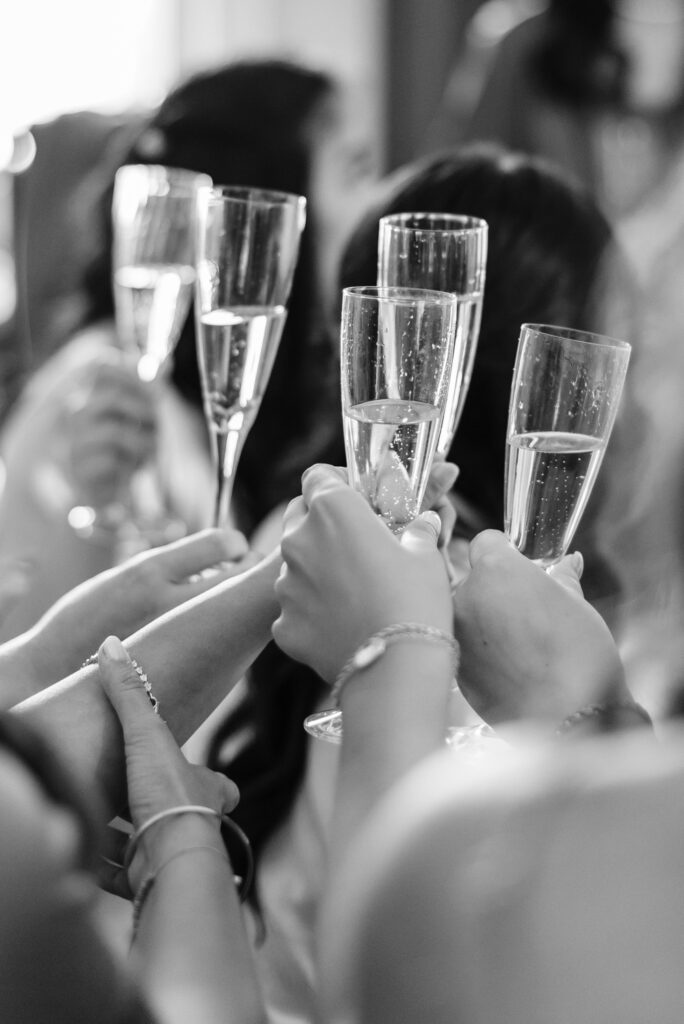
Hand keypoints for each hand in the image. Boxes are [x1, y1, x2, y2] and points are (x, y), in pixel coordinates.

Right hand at [28, 527, 258, 682]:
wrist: (55, 674)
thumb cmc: (89, 619)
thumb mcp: (125, 576)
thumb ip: (172, 566)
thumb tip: (223, 553)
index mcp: (148, 573)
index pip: (220, 542)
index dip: (235, 543)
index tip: (234, 547)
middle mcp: (167, 603)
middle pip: (241, 576)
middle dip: (249, 569)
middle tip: (243, 570)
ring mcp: (180, 639)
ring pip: (240, 611)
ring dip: (240, 602)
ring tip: (226, 601)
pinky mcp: (187, 667)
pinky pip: (227, 643)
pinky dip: (229, 632)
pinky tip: (213, 634)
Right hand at [65, 350, 155, 506]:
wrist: (104, 487)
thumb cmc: (123, 447)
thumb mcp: (140, 416)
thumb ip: (150, 390)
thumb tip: (167, 363)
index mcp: (91, 392)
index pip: (100, 365)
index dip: (131, 370)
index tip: (158, 386)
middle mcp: (77, 412)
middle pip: (114, 398)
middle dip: (147, 410)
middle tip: (158, 424)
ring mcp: (75, 439)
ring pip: (116, 431)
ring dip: (144, 441)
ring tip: (152, 448)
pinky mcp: (80, 467)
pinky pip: (111, 459)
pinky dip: (130, 464)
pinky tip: (131, 467)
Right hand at [97, 636, 239, 895]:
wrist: (170, 863)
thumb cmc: (170, 796)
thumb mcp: (147, 735)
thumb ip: (128, 693)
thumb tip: (111, 643)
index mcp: (202, 791)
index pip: (221, 787)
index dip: (218, 785)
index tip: (213, 782)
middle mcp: (193, 825)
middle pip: (183, 818)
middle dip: (162, 812)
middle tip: (138, 802)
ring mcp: (171, 855)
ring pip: (152, 847)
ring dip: (131, 840)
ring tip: (104, 828)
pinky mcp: (148, 881)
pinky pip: (127, 876)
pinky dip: (111, 870)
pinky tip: (95, 860)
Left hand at [272, 464, 452, 683]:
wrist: (395, 670)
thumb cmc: (415, 601)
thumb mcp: (425, 554)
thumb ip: (417, 529)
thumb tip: (424, 522)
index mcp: (332, 510)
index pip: (317, 476)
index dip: (337, 483)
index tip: (357, 498)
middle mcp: (298, 540)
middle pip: (300, 516)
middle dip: (323, 524)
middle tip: (357, 544)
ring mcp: (285, 584)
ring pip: (296, 564)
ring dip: (318, 569)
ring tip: (354, 591)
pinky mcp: (283, 623)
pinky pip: (295, 608)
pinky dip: (313, 612)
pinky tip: (343, 624)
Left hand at [451, 530, 625, 725]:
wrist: (565, 716)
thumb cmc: (577, 655)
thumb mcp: (576, 605)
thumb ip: (563, 578)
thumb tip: (568, 563)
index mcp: (496, 570)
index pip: (487, 543)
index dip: (504, 553)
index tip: (517, 567)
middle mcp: (466, 595)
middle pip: (472, 580)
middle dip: (493, 590)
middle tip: (524, 612)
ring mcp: (455, 633)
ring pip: (464, 614)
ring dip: (482, 622)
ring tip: (518, 645)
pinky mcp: (453, 666)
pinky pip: (463, 647)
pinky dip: (479, 651)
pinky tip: (508, 667)